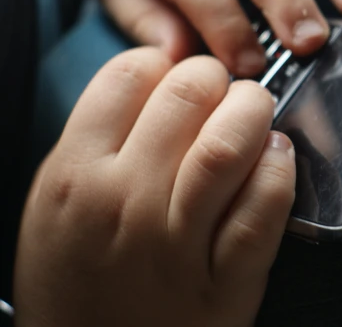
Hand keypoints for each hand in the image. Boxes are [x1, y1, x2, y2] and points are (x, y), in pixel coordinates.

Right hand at [14, 47, 295, 326]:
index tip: (180, 78)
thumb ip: (100, 139)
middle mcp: (123, 202)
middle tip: (226, 95)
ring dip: (255, 113)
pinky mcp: (225, 281)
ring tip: (257, 118)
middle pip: (189, 93)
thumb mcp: (56, 204)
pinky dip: (281, 169)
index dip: (167, 64)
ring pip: (229, 143)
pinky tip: (279, 157)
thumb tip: (159, 77)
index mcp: (73, 175)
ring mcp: (176, 244)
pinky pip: (264, 206)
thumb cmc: (77, 282)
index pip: (130, 73)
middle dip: (220, 79)